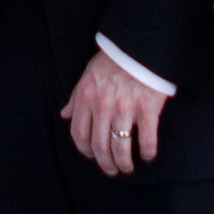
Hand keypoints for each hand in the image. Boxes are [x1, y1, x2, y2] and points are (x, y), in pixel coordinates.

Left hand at [64, 50, 164, 176]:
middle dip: (105, 164)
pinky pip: (146, 139)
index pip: (79, 134)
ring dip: (123, 164)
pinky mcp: (147, 108)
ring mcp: (126, 108)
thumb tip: (64, 115)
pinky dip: (147, 153)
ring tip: (127, 168)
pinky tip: (148, 156)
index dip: (85, 151)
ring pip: (120, 148)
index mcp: (86, 97)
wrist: (139, 43)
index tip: (93, 157)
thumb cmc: (113, 60)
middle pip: (99, 147)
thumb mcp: (87, 74)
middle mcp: (103, 105)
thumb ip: (75, 97)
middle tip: (111, 170)